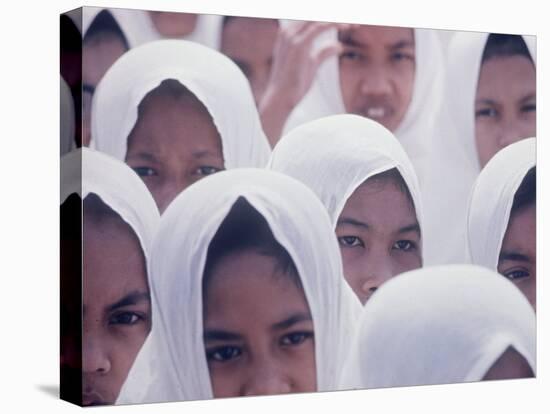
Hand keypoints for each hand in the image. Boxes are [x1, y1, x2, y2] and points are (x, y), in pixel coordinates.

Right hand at [259, 21, 347, 145]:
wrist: (281, 98)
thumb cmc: (294, 84)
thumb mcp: (312, 64)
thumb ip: (323, 52)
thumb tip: (339, 46)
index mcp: (288, 35)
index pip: (311, 19)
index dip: (329, 18)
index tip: (346, 21)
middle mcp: (288, 32)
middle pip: (314, 16)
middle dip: (335, 17)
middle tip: (353, 20)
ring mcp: (291, 37)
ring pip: (319, 19)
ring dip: (337, 19)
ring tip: (353, 23)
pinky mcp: (298, 45)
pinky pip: (320, 26)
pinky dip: (334, 24)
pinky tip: (346, 26)